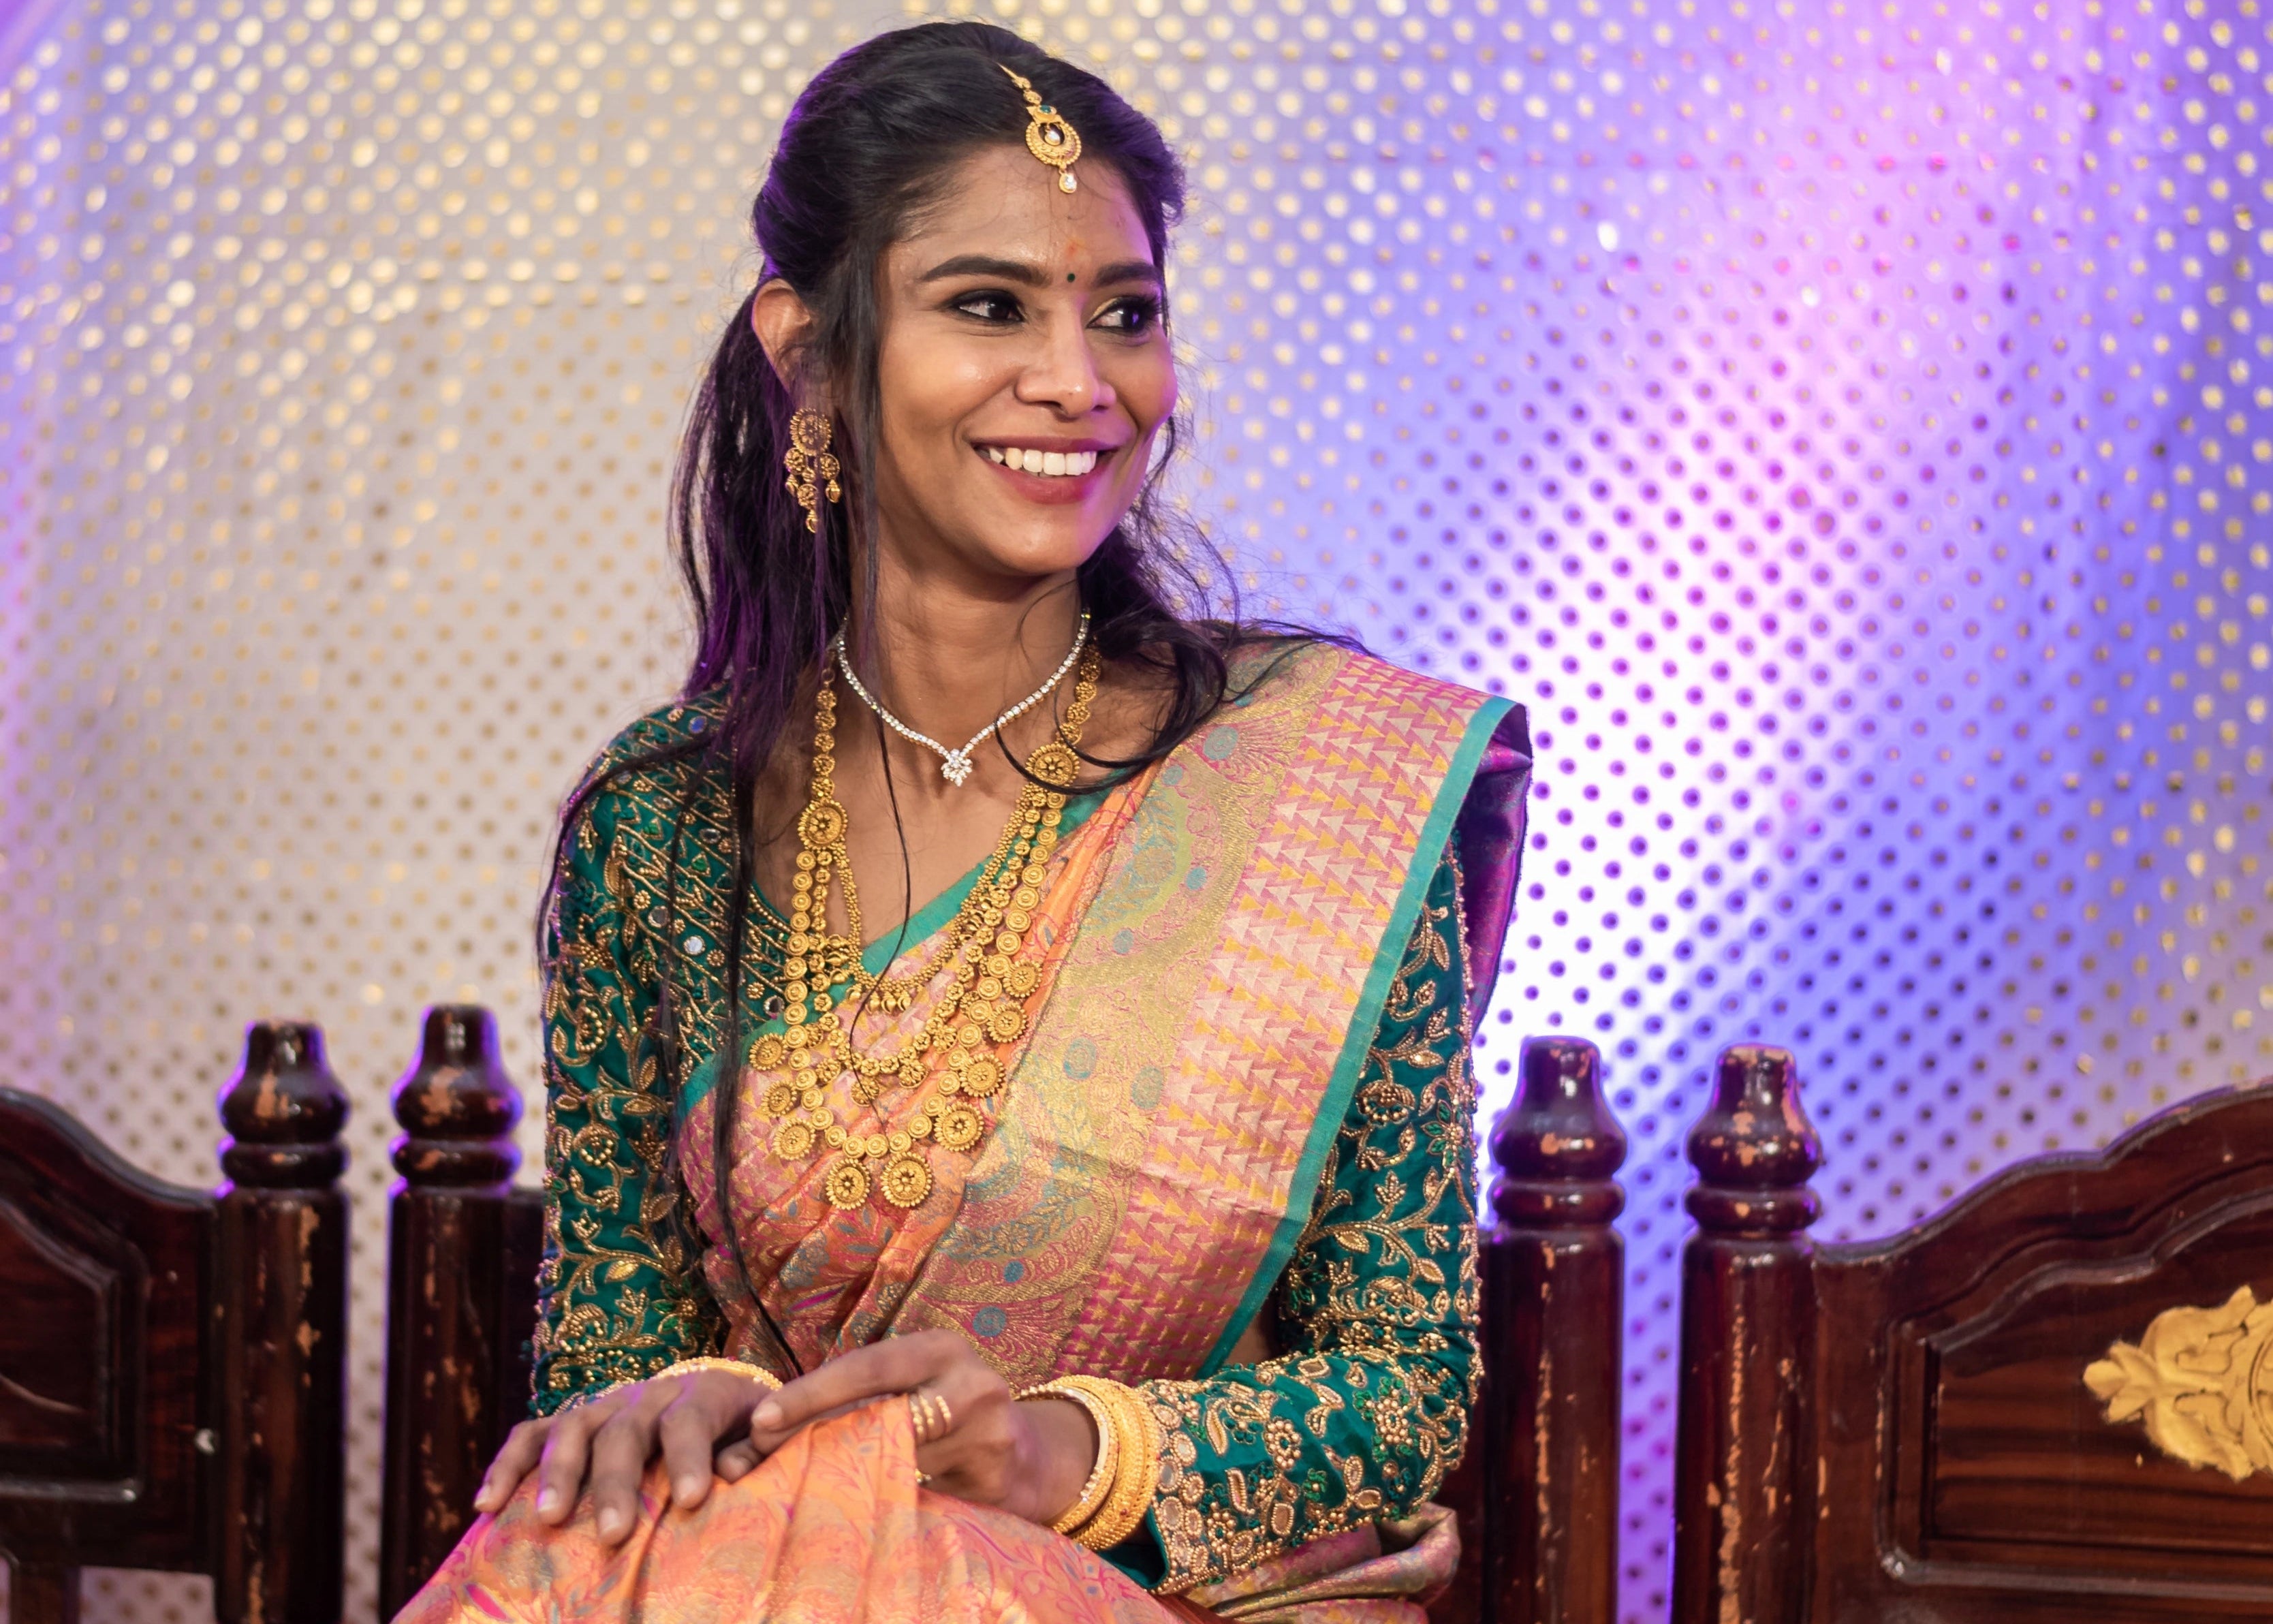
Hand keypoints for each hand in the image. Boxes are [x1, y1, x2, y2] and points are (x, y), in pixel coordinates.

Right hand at [472, 1368, 773, 1544]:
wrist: (721, 1399)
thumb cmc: (746, 1431)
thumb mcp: (768, 1434)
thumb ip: (759, 1450)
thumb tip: (735, 1471)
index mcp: (702, 1394)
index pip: (691, 1419)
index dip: (689, 1456)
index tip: (691, 1498)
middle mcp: (648, 1394)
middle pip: (625, 1430)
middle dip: (618, 1482)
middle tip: (615, 1533)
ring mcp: (605, 1405)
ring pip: (573, 1428)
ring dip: (558, 1473)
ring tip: (548, 1518)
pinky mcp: (572, 1421)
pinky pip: (532, 1434)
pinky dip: (507, 1465)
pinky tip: (487, 1505)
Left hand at [734, 1328, 1096, 1527]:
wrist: (1029, 1460)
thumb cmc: (948, 1421)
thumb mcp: (911, 1394)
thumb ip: (853, 1405)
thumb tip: (754, 1436)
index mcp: (938, 1348)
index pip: (866, 1365)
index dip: (811, 1392)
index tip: (760, 1419)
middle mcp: (968, 1378)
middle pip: (881, 1407)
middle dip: (815, 1433)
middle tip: (759, 1458)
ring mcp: (988, 1427)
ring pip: (900, 1455)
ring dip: (845, 1476)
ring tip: (798, 1489)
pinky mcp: (997, 1474)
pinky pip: (927, 1491)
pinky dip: (887, 1501)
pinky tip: (859, 1511)